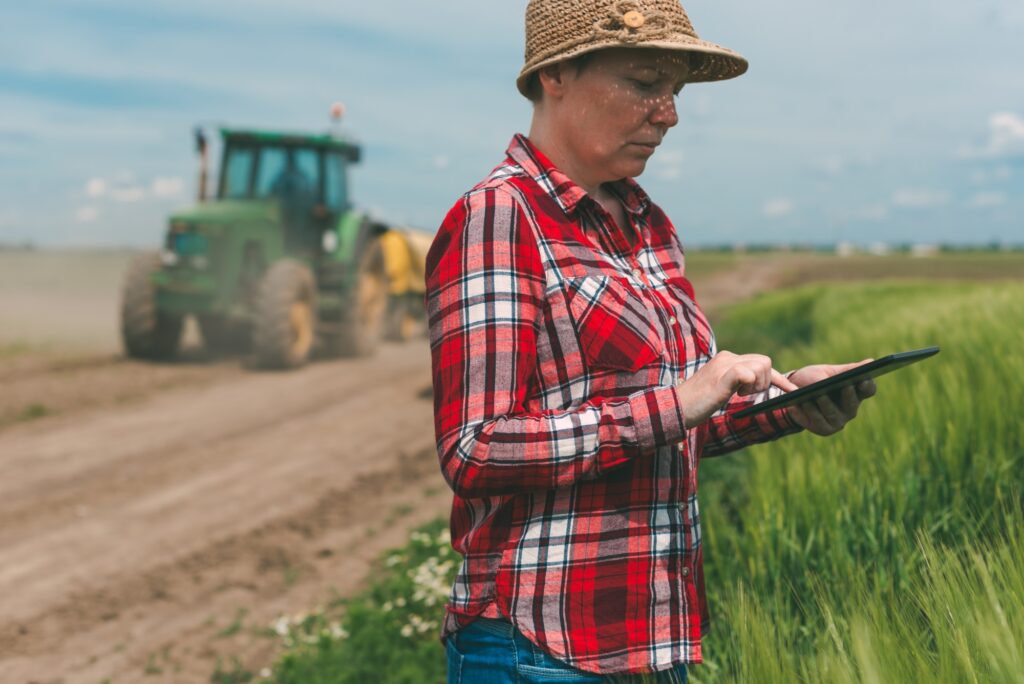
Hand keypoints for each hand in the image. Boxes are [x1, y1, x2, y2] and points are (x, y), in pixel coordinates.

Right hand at [676, 350, 795, 427]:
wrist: (675, 408)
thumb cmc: (696, 404)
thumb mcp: (721, 389)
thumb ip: (737, 382)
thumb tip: (756, 383)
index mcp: (726, 359)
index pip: (759, 362)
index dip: (778, 378)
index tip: (793, 390)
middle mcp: (727, 357)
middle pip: (765, 361)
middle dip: (765, 381)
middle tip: (746, 395)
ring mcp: (725, 364)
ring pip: (761, 366)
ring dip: (757, 385)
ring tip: (738, 395)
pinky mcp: (723, 374)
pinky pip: (749, 373)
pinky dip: (750, 385)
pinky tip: (736, 394)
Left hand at [785, 361, 877, 435]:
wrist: (791, 391)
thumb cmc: (815, 378)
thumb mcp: (828, 371)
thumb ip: (846, 369)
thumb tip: (870, 363)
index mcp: (855, 392)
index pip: (868, 390)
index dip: (868, 385)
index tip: (863, 378)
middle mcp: (850, 409)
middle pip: (852, 403)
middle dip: (848, 395)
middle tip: (845, 384)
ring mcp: (838, 421)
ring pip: (832, 413)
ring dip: (824, 403)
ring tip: (817, 395)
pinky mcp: (824, 429)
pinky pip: (817, 421)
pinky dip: (808, 411)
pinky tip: (800, 403)